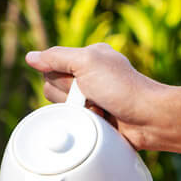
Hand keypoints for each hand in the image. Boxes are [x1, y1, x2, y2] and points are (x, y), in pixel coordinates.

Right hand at [24, 43, 166, 149]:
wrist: (149, 119)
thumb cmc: (123, 88)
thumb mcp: (88, 63)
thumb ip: (56, 57)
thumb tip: (30, 56)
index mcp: (87, 58)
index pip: (50, 67)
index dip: (61, 77)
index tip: (82, 79)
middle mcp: (88, 77)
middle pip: (51, 89)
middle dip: (70, 96)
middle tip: (93, 95)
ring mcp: (91, 100)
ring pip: (61, 108)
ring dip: (78, 110)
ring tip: (99, 109)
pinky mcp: (95, 119)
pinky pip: (74, 123)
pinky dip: (84, 123)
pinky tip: (101, 120)